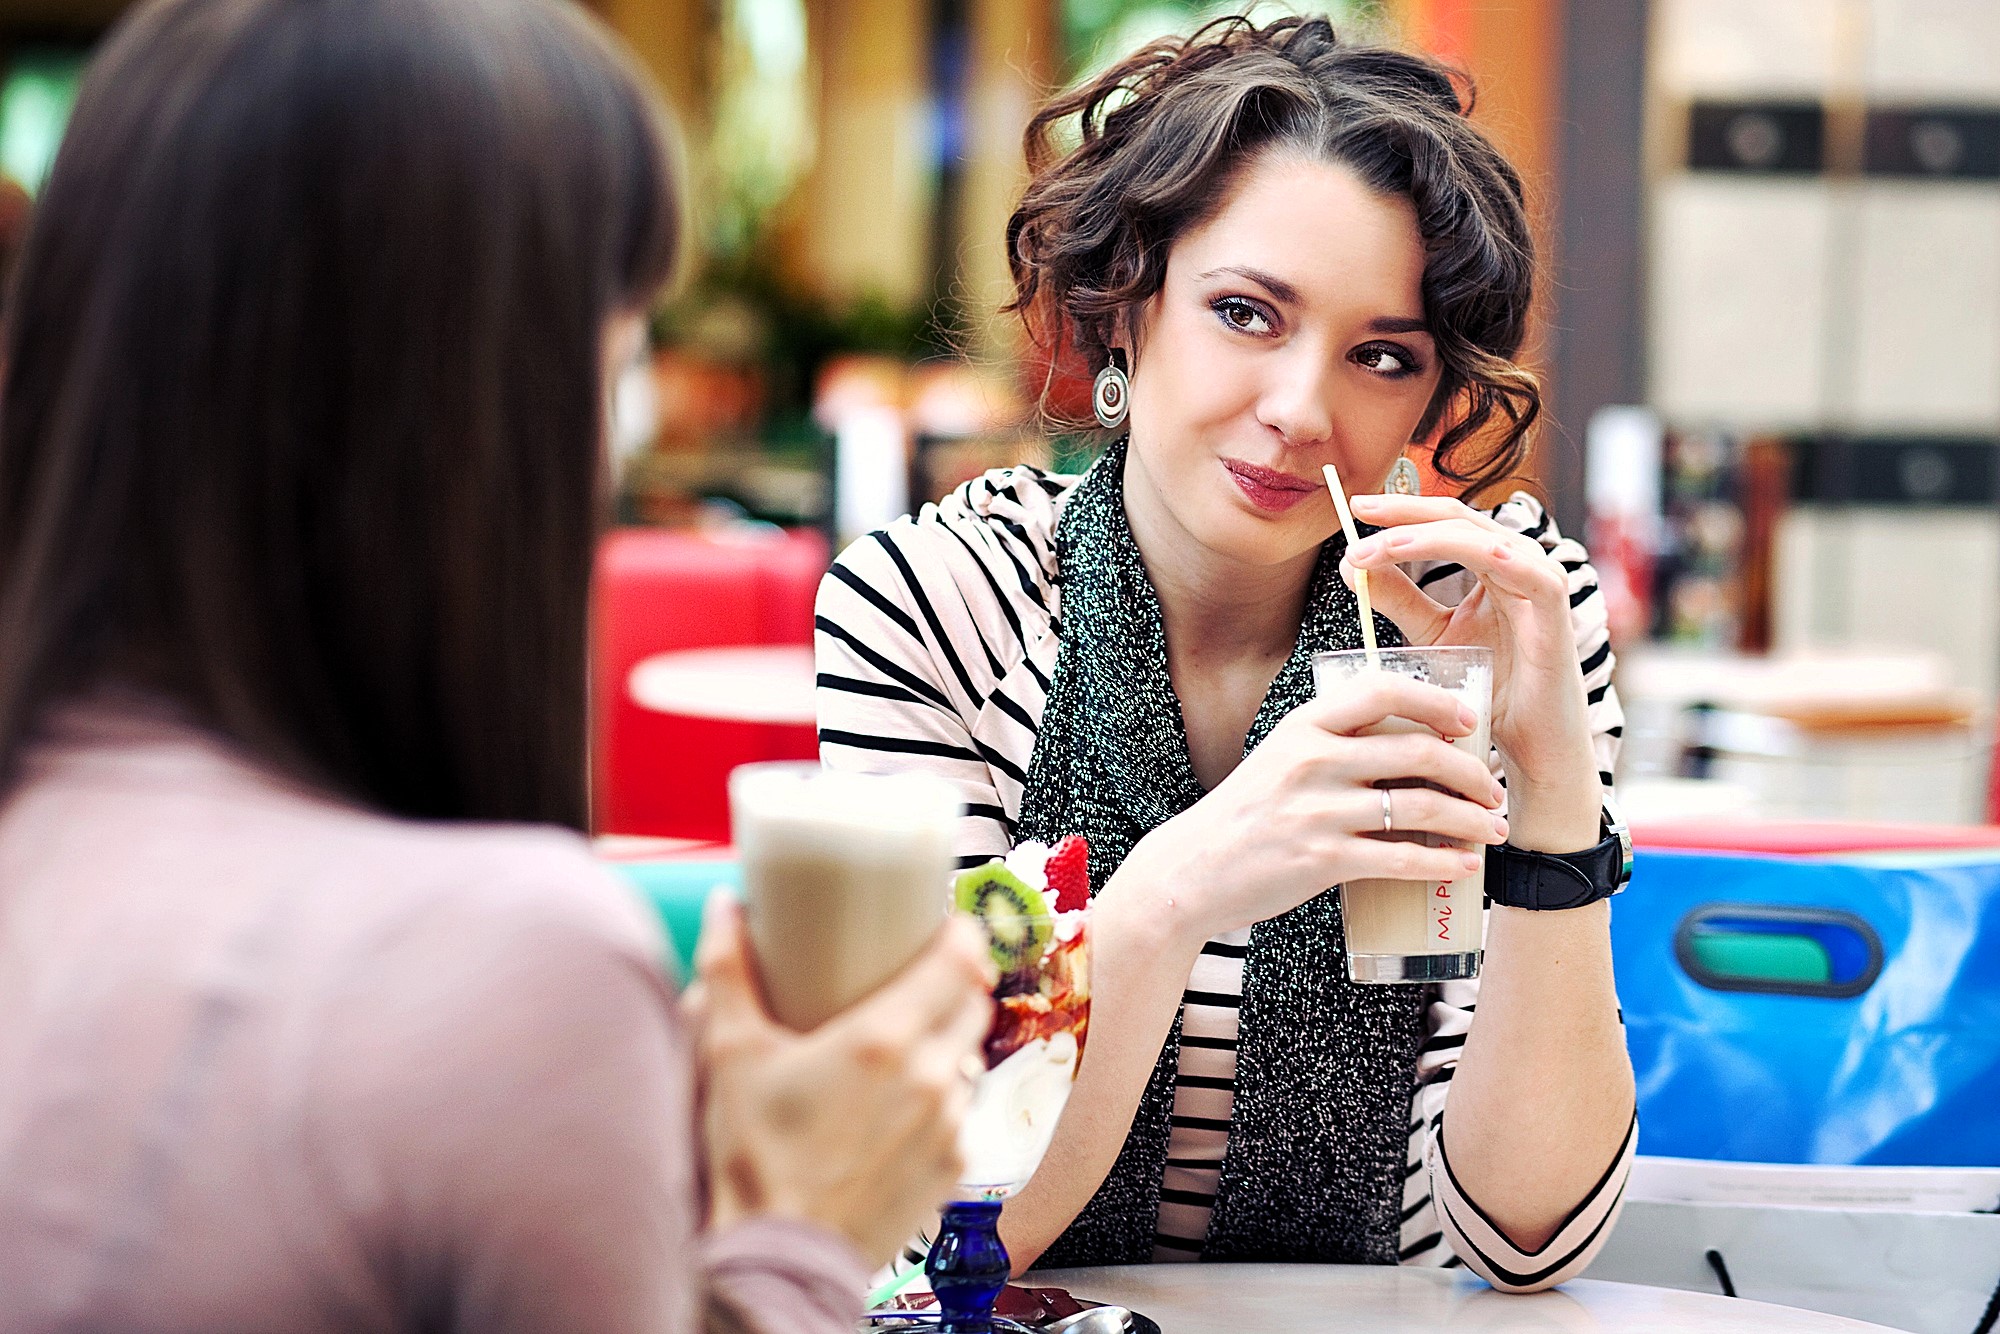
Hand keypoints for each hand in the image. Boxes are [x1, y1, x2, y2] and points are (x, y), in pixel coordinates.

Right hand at [685, 895, 994, 1265]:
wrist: (779, 1254)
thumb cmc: (754, 1157)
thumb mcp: (729, 1053)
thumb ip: (726, 970)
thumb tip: (725, 907)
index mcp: (884, 1040)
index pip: (961, 960)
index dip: (962, 934)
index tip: (945, 925)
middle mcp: (930, 1078)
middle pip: (972, 1004)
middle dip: (953, 985)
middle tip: (918, 979)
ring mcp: (948, 1125)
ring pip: (968, 1059)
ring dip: (947, 1045)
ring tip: (907, 1046)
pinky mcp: (953, 1167)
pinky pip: (963, 1113)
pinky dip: (942, 1101)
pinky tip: (903, 1107)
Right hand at [1118, 674, 1507, 943]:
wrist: (1192, 870)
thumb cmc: (1246, 814)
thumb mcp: (1280, 756)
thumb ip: (1333, 742)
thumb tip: (1409, 740)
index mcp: (1304, 725)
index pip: (1382, 690)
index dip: (1435, 700)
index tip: (1467, 720)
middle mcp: (1313, 760)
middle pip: (1417, 751)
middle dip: (1472, 771)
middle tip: (1494, 788)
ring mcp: (1318, 811)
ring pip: (1420, 807)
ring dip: (1471, 820)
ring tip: (1493, 829)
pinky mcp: (1323, 859)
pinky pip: (1401, 858)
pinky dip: (1444, 863)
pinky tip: (1465, 866)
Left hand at [1343, 493, 1596, 790]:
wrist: (1529, 746)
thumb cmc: (1488, 691)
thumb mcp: (1431, 636)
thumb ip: (1398, 598)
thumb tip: (1351, 563)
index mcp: (1495, 562)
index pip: (1446, 520)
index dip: (1402, 510)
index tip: (1356, 508)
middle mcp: (1520, 561)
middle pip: (1459, 516)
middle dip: (1404, 511)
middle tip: (1358, 509)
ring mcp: (1541, 578)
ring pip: (1478, 536)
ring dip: (1419, 536)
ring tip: (1371, 549)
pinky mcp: (1555, 604)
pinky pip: (1518, 566)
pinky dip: (1475, 551)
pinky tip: (1434, 548)